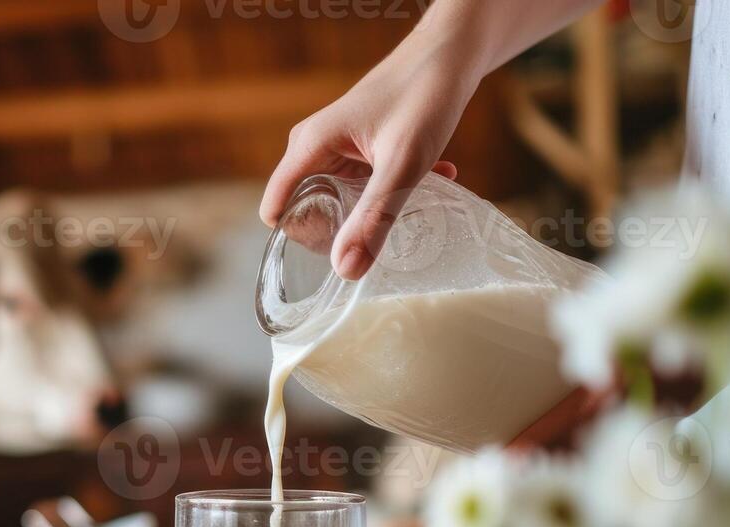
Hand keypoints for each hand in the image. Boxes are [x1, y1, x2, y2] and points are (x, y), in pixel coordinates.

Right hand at [260, 29, 482, 280]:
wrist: (452, 55)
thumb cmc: (424, 96)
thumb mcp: (403, 165)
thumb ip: (375, 217)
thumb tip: (345, 270)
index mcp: (309, 147)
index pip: (276, 209)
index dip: (302, 238)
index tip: (342, 248)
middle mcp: (314, 146)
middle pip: (307, 208)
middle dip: (345, 228)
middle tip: (386, 230)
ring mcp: (335, 146)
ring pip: (340, 198)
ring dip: (375, 208)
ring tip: (414, 202)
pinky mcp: (357, 146)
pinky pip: (363, 183)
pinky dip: (394, 188)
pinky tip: (434, 180)